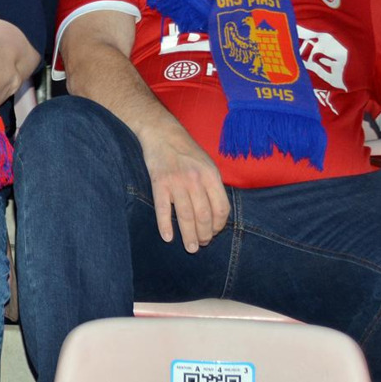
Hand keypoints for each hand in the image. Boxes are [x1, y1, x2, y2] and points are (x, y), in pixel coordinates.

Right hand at [139, 126, 229, 252]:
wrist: (162, 134)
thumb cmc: (186, 151)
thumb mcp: (207, 164)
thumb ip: (212, 185)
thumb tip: (215, 212)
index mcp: (211, 176)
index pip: (221, 207)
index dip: (220, 224)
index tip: (215, 233)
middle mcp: (196, 180)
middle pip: (204, 215)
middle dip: (205, 234)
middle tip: (202, 245)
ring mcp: (177, 182)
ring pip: (186, 216)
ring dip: (189, 235)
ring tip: (191, 248)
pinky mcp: (159, 184)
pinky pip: (163, 209)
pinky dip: (165, 225)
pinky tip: (168, 237)